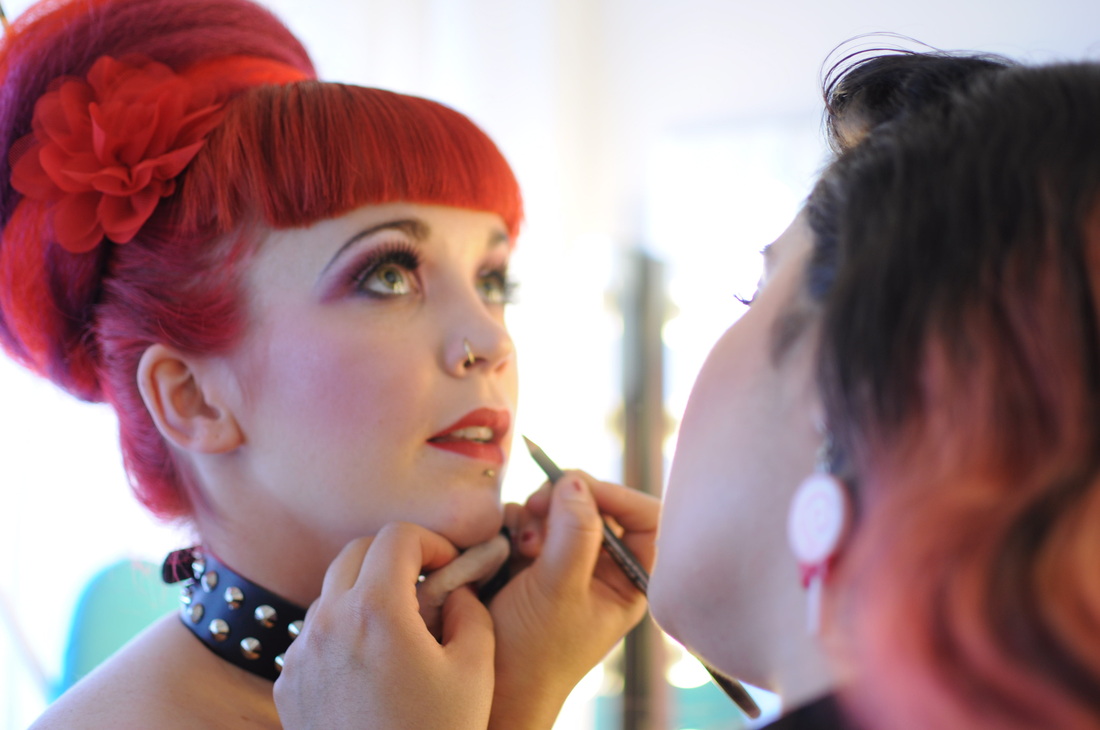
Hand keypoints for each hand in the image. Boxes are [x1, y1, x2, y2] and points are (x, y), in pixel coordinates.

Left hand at [274, 523, 495, 729]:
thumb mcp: (476, 671)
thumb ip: (471, 611)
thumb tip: (455, 590)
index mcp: (376, 610)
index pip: (397, 536)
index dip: (431, 542)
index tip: (449, 566)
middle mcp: (329, 622)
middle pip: (357, 552)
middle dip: (396, 558)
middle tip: (426, 586)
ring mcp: (301, 653)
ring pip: (332, 592)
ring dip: (366, 592)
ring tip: (401, 631)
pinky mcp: (287, 683)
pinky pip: (314, 634)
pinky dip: (344, 631)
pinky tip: (372, 667)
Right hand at [488, 473, 658, 729]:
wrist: (487, 682)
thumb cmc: (534, 653)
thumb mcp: (560, 591)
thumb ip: (573, 534)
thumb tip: (576, 481)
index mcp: (627, 581)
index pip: (645, 519)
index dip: (618, 495)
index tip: (581, 486)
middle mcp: (600, 567)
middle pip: (598, 504)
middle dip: (567, 501)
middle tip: (538, 505)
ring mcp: (564, 560)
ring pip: (560, 507)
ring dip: (537, 514)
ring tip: (522, 543)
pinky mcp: (531, 557)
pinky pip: (529, 518)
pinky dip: (517, 522)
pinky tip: (508, 546)